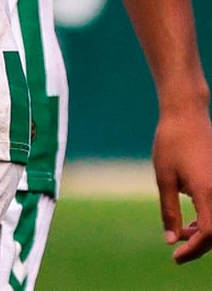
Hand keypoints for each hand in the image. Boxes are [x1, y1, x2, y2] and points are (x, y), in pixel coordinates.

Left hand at [153, 107, 211, 262]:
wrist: (186, 116)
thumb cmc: (171, 144)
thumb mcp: (164, 179)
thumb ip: (169, 211)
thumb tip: (170, 239)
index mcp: (208, 192)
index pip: (208, 233)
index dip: (194, 249)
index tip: (175, 256)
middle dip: (199, 244)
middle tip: (176, 250)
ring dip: (203, 232)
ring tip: (179, 234)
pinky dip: (207, 219)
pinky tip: (189, 222)